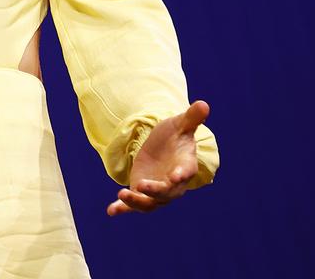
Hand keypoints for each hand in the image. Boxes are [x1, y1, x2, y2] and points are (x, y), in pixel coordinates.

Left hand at [106, 100, 209, 216]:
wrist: (162, 146)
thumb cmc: (175, 135)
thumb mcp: (180, 124)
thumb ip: (191, 118)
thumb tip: (204, 104)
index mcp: (186, 166)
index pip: (186, 172)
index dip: (182, 175)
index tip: (176, 176)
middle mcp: (173, 184)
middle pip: (167, 193)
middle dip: (155, 191)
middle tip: (141, 185)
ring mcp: (157, 191)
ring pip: (150, 203)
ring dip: (136, 202)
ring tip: (121, 195)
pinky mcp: (142, 193)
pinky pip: (133, 205)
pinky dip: (123, 209)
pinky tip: (111, 211)